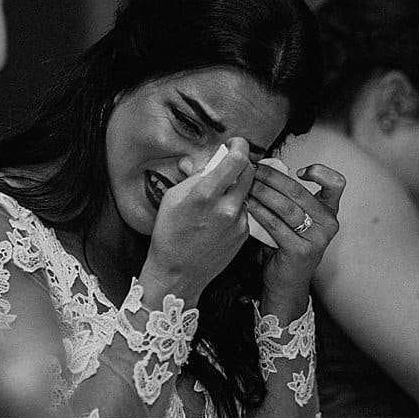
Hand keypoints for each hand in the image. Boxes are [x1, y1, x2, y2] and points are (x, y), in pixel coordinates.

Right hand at [143, 137, 255, 306]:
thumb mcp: (172, 199)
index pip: (237, 159)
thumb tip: (208, 161)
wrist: (178, 273)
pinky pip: (245, 209)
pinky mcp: (244, 234)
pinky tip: (220, 215)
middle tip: (231, 163)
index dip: (239, 146)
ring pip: (248, 191)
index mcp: (205, 195)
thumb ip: (194, 176)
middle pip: (249, 172)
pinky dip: (236, 206)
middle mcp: (226, 207)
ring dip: (238, 186)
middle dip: (242, 163)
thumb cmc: (169, 236)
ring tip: (220, 194)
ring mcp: (238, 222)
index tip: (235, 144)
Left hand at [247, 162, 345, 308]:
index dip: (320, 172)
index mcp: (329, 212)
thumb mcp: (293, 219)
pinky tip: (248, 204)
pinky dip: (259, 212)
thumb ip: (288, 198)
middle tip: (253, 170)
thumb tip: (265, 169)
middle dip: (272, 178)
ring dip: (263, 193)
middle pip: (299, 192)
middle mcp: (328, 224)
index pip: (336, 184)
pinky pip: (276, 225)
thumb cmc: (286, 246)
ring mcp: (317, 238)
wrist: (286, 282)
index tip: (299, 170)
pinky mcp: (300, 250)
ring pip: (287, 207)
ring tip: (247, 185)